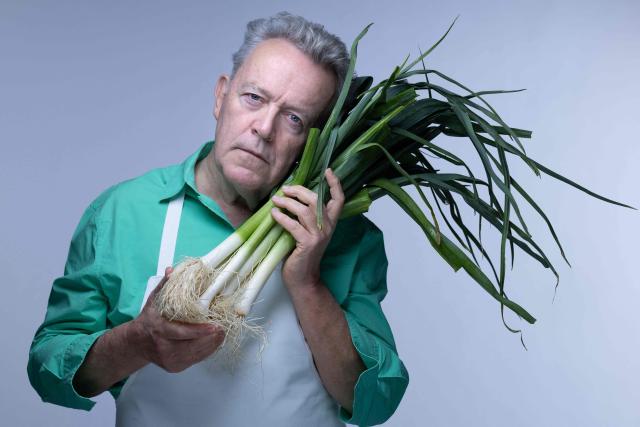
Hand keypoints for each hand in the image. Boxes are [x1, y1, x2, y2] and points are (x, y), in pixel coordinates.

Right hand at [130, 267, 224, 372]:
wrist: (137, 344)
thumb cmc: (149, 318)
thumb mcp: (153, 300)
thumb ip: (164, 285)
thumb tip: (172, 270)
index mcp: (158, 329)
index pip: (181, 332)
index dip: (200, 331)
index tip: (215, 326)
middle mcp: (163, 347)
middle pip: (193, 345)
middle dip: (212, 337)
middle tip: (225, 327)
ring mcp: (170, 360)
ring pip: (197, 354)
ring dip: (213, 344)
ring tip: (223, 332)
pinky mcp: (176, 367)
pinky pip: (196, 359)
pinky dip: (207, 350)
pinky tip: (214, 341)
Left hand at [271, 168, 343, 289]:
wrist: (303, 278)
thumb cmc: (301, 253)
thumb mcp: (307, 231)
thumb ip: (305, 216)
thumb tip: (289, 195)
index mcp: (330, 223)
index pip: (339, 199)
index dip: (335, 184)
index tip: (327, 170)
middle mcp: (328, 227)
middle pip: (317, 200)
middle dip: (299, 191)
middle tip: (285, 188)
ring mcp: (319, 236)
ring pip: (305, 211)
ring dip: (288, 202)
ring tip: (276, 200)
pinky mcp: (308, 244)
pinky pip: (293, 225)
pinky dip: (282, 217)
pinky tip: (274, 214)